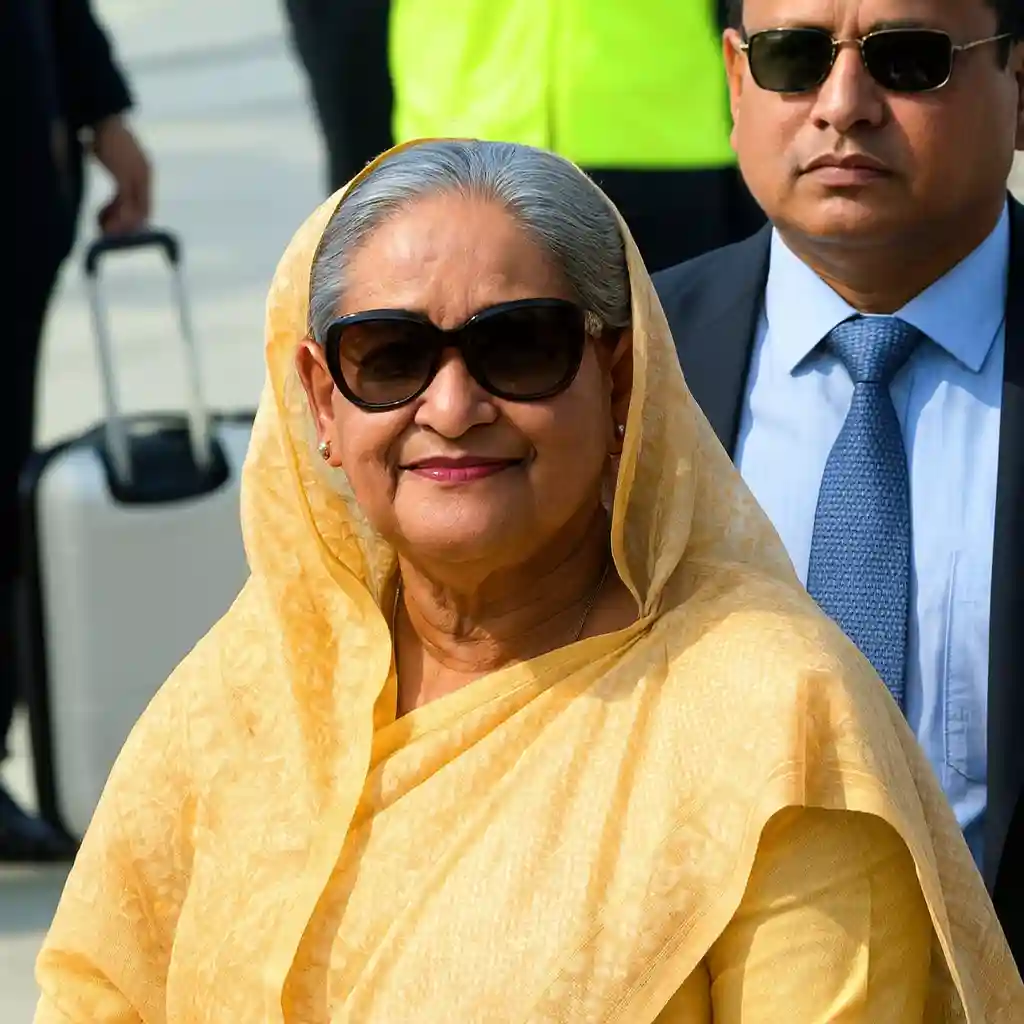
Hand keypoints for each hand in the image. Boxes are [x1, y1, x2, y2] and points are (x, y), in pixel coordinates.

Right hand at [90, 115, 151, 235]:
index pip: (145, 204)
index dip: (132, 219)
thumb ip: (121, 176)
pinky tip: (101, 221)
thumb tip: (117, 195)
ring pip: (135, 210)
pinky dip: (116, 215)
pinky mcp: (125, 175)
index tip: (117, 226)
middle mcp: (145, 175)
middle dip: (127, 226)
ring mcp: (137, 176)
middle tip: (108, 233)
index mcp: (145, 172)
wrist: (100, 115)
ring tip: (102, 228)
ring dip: (118, 224)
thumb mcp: (117, 159)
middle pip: (144, 212)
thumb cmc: (104, 136)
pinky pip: (125, 203)